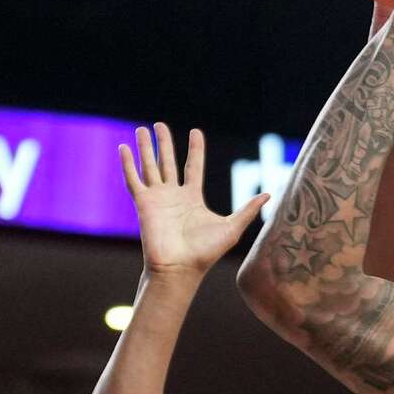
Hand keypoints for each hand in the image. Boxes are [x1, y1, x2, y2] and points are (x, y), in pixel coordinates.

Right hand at [121, 123, 268, 276]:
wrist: (181, 268)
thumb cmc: (205, 253)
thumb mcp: (232, 228)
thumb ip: (247, 210)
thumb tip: (270, 195)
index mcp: (192, 198)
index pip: (193, 167)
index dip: (195, 149)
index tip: (195, 132)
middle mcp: (173, 195)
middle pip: (168, 162)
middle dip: (164, 143)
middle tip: (159, 125)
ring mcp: (157, 199)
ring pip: (149, 166)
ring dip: (145, 148)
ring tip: (141, 129)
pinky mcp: (143, 204)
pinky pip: (133, 180)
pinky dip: (127, 164)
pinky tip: (123, 148)